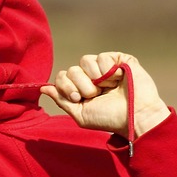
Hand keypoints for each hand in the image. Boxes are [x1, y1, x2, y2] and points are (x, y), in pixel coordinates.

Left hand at [41, 52, 169, 137]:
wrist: (134, 117)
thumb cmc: (109, 119)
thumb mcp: (80, 114)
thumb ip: (61, 100)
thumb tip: (42, 88)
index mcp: (82, 88)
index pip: (62, 77)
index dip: (66, 86)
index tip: (77, 98)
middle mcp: (92, 76)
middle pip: (71, 69)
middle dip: (81, 85)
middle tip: (95, 95)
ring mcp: (105, 67)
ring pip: (85, 60)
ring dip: (95, 78)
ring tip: (108, 88)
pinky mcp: (119, 59)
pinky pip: (102, 57)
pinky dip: (108, 71)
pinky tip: (118, 80)